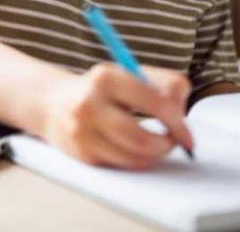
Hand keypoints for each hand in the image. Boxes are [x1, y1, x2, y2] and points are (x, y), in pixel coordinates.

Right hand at [38, 63, 193, 169]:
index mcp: (106, 78)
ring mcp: (82, 132)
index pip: (154, 103)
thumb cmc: (101, 89)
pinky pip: (121, 166)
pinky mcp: (82, 154)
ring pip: (133, 158)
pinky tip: (135, 150)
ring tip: (157, 145)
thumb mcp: (130, 74)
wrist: (53, 103)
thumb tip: (181, 107)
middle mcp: (90, 104)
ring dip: (154, 155)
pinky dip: (136, 161)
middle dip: (166, 145)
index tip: (185, 131)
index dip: (177, 121)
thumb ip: (164, 83)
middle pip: (141, 138)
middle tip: (174, 142)